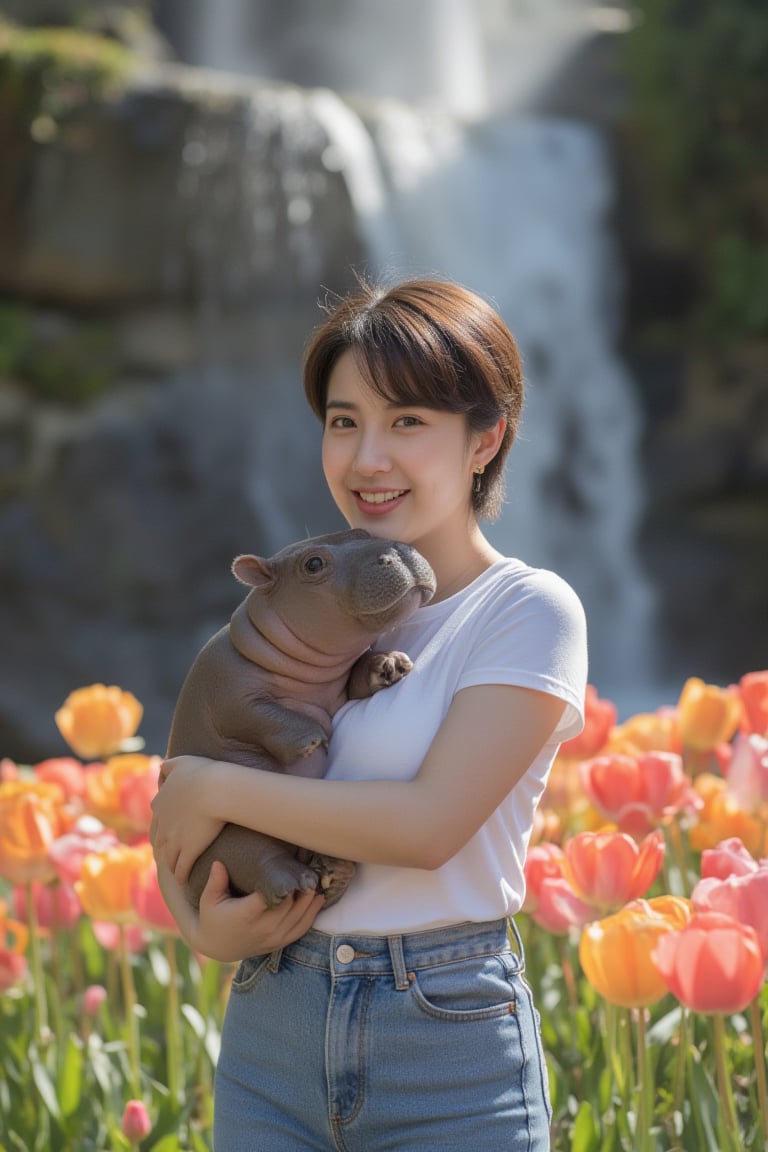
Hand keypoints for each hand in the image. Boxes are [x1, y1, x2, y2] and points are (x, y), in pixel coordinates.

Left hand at [150, 755, 223, 882]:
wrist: (216, 789)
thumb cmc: (204, 773)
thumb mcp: (182, 762)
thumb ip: (169, 765)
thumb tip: (160, 765)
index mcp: (161, 803)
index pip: (157, 820)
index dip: (162, 827)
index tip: (167, 832)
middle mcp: (163, 824)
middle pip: (160, 841)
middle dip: (163, 848)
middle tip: (167, 855)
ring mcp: (174, 840)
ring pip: (168, 857)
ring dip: (171, 864)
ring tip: (174, 870)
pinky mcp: (188, 852)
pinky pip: (181, 868)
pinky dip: (181, 875)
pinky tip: (183, 880)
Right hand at [157, 858, 324, 962]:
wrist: (219, 946)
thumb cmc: (214, 918)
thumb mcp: (209, 900)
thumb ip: (215, 881)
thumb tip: (218, 862)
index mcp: (248, 915)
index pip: (274, 896)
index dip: (285, 881)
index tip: (291, 865)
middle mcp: (264, 928)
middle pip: (292, 903)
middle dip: (301, 885)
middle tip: (308, 866)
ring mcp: (274, 938)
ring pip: (301, 915)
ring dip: (311, 897)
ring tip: (315, 878)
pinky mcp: (280, 943)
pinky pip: (302, 928)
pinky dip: (312, 913)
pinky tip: (317, 898)